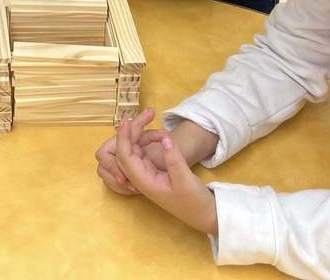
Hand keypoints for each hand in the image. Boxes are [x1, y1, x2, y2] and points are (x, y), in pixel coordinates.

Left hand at [97, 116, 219, 194]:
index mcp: (144, 182)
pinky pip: (145, 152)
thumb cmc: (194, 201)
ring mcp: (147, 174)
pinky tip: (158, 132)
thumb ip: (174, 159)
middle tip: (148, 114)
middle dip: (133, 131)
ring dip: (142, 134)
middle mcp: (141, 178)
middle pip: (128, 151)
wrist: (205, 215)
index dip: (124, 138)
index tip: (127, 121)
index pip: (125, 158)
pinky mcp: (154, 171)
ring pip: (136, 150)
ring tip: (152, 119)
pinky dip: (149, 141)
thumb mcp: (186, 180)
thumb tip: (164, 138)